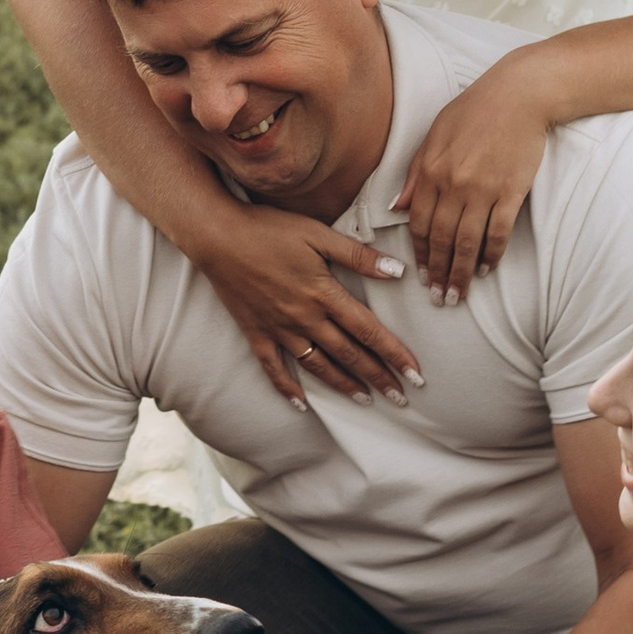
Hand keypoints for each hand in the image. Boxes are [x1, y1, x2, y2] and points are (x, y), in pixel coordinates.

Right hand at [191, 205, 419, 411]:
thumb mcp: (318, 234)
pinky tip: (302, 404)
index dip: (394, 354)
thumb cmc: (269, 229)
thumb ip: (358, 256)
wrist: (217, 236)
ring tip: (366, 400)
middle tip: (401, 399)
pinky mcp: (256, 333)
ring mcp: (279, 329)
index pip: (369, 331)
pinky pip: (274, 368)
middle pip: (349, 354)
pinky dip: (288, 388)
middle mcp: (305, 318)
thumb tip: (398, 272)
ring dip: (344, 385)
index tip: (415, 375)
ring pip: (318, 366)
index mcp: (324, 293)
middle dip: (378, 378)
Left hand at [400, 66, 554, 303]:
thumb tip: (397, 208)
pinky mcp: (511, 192)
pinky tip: (487, 270)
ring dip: (461, 273)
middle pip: (442, 239)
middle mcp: (453, 183)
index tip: (422, 276)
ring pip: (467, 243)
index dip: (420, 254)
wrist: (520, 93)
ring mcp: (483, 189)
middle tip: (439, 298)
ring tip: (458, 295)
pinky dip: (491, 255)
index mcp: (430, 170)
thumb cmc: (476, 108)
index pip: (419, 223)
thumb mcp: (435, 133)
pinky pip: (498, 232)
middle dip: (439, 273)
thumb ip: (415, 172)